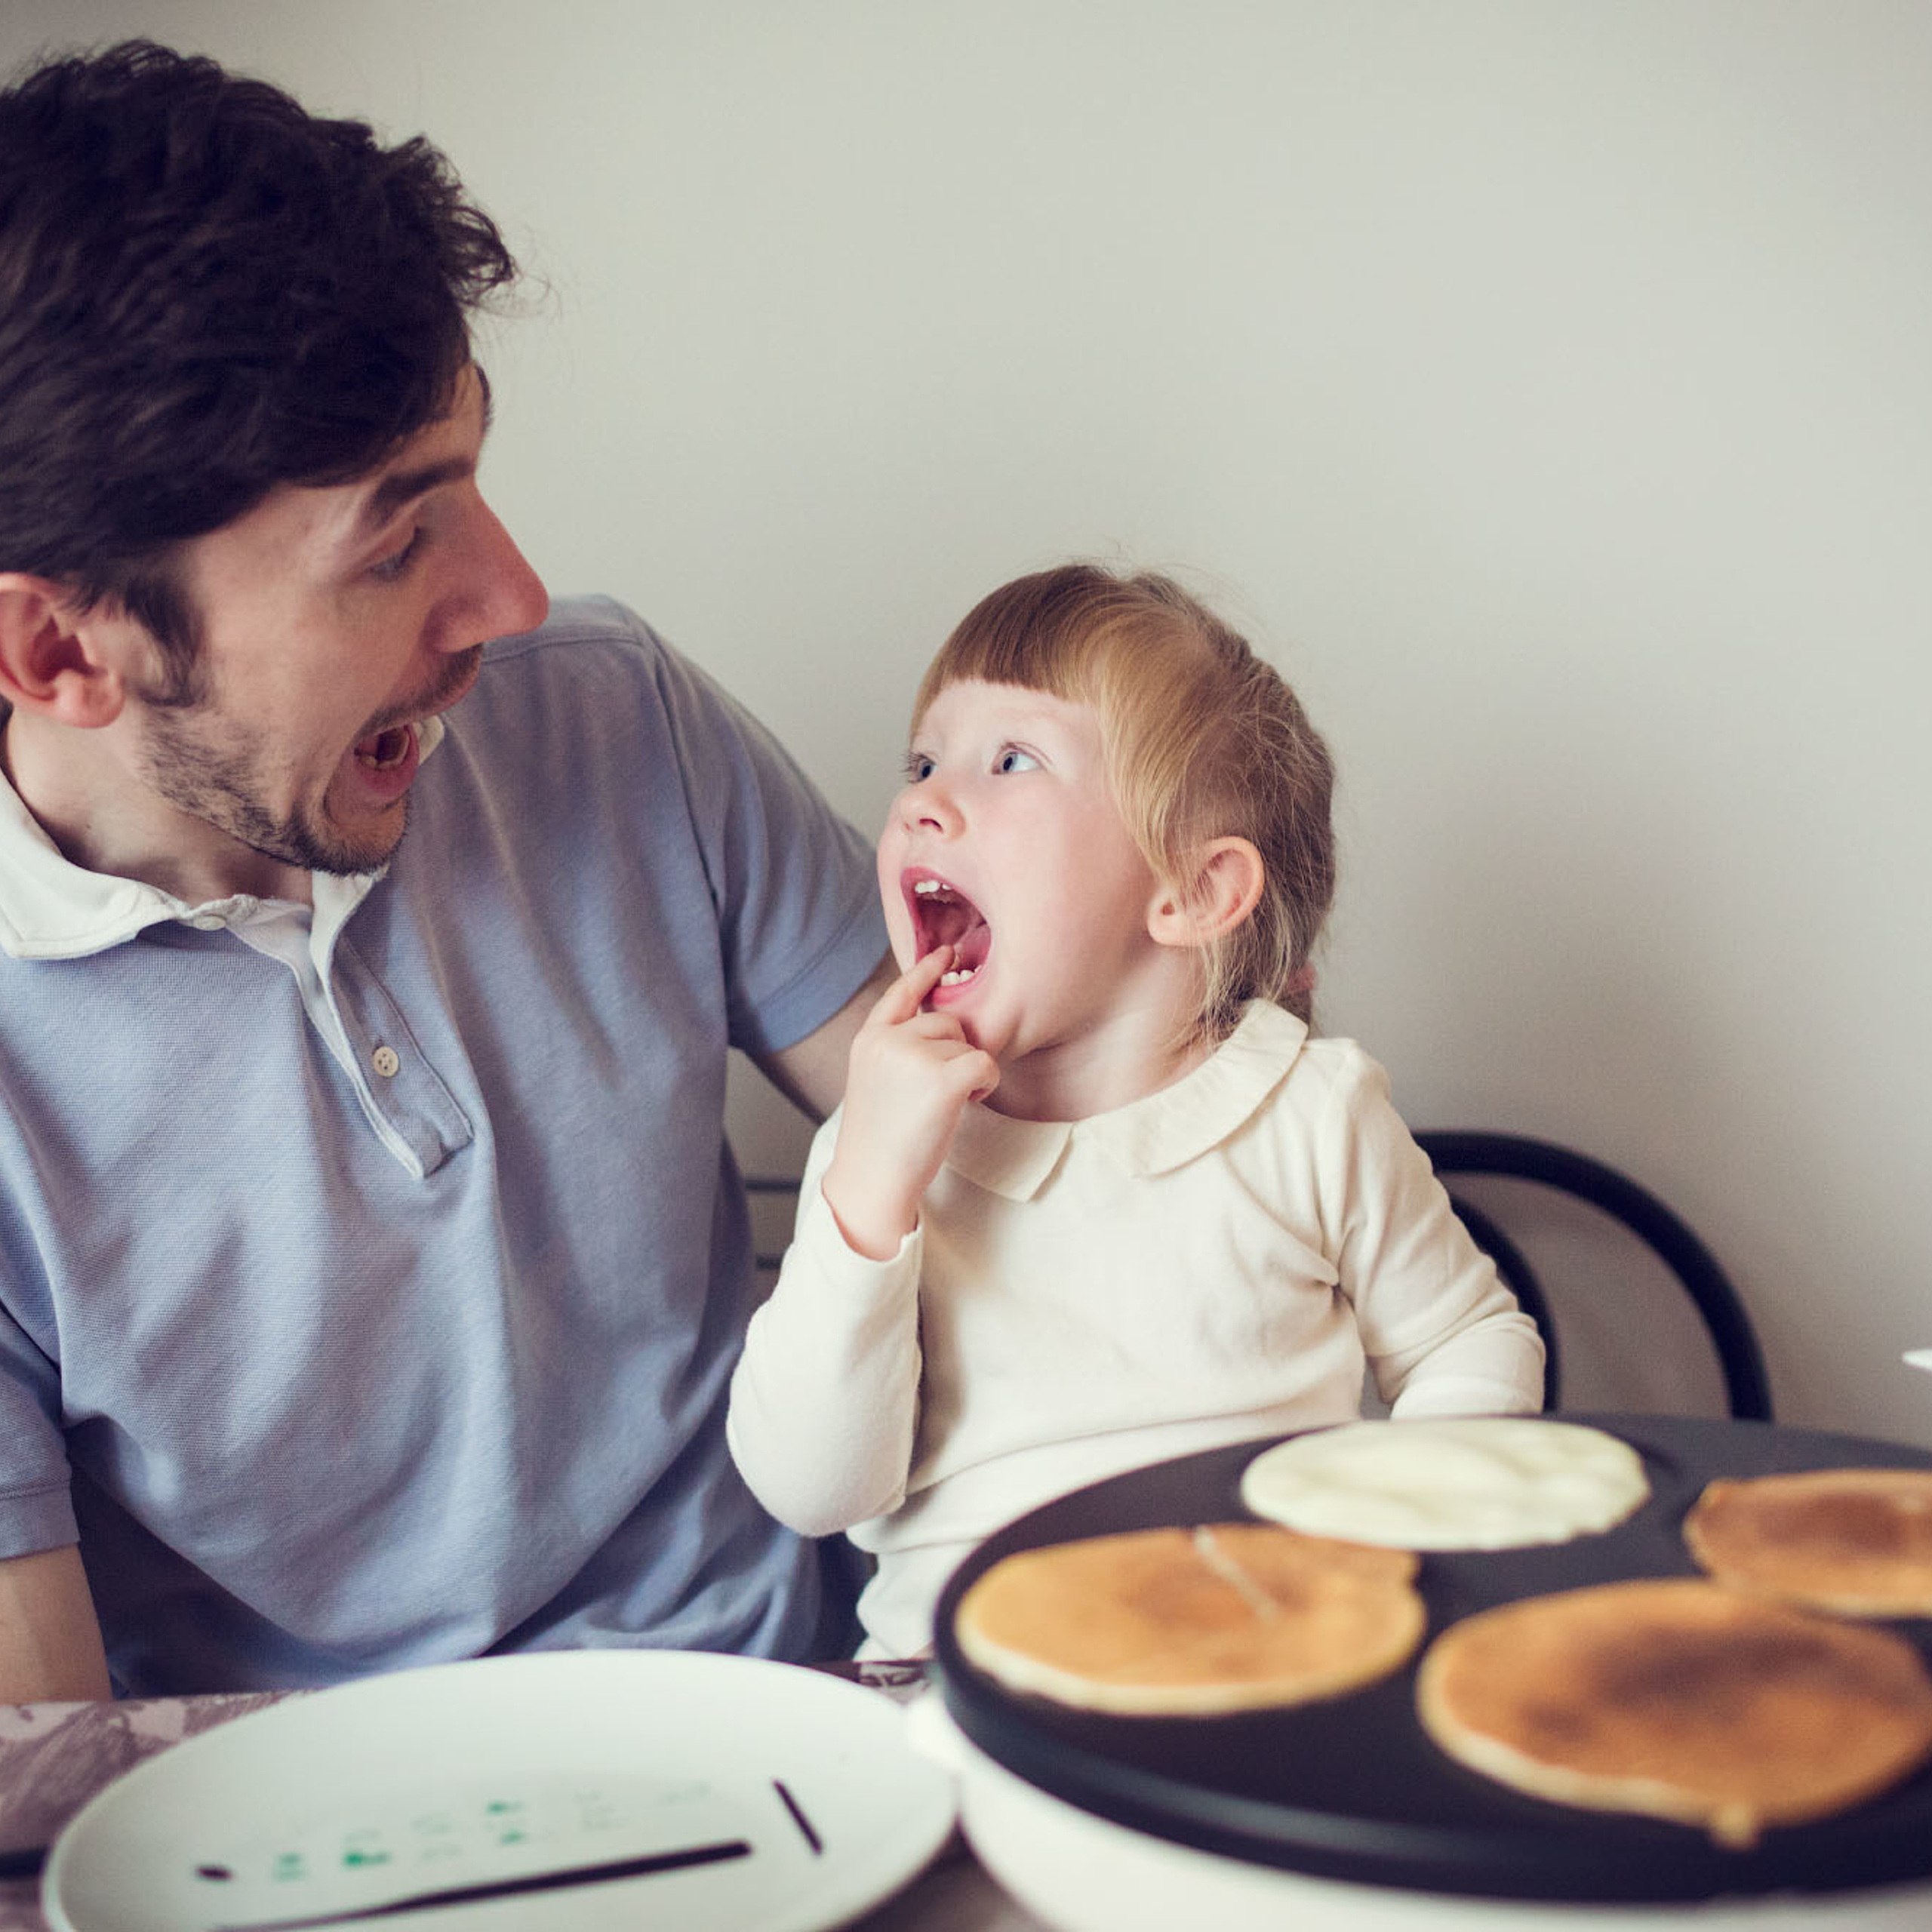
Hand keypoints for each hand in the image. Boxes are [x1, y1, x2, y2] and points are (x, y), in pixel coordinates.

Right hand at [820, 947, 998, 1258]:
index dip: (926, 971)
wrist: (872, 1180)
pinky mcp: (941, 1078)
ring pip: (967, 1044)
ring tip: (940, 1106)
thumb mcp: (876, 1081)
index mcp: (869, 1039)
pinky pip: (985, 1062)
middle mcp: (888, 1040)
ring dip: (968, 1073)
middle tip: (934, 1094)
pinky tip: (968, 1103)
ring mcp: (913, 1056)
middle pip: (947, 1022)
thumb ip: (898, 1050)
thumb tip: (944, 1027)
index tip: (947, 952)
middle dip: (954, 1053)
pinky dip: (986, 1083)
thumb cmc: (880, 1141)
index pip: (901, 993)